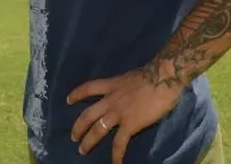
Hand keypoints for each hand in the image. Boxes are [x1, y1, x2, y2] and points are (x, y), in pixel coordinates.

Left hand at [67, 64, 182, 163]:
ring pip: (97, 129)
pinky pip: (119, 143)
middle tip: (73, 137)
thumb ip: (125, 87)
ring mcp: (118, 113)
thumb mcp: (130, 77)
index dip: (77, 94)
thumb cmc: (153, 74)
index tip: (68, 100)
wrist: (163, 78)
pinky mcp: (129, 125)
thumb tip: (127, 92)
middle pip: (88, 114)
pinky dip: (116, 155)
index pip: (89, 88)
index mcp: (112, 85)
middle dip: (78, 126)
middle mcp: (111, 99)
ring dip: (88, 141)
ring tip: (82, 150)